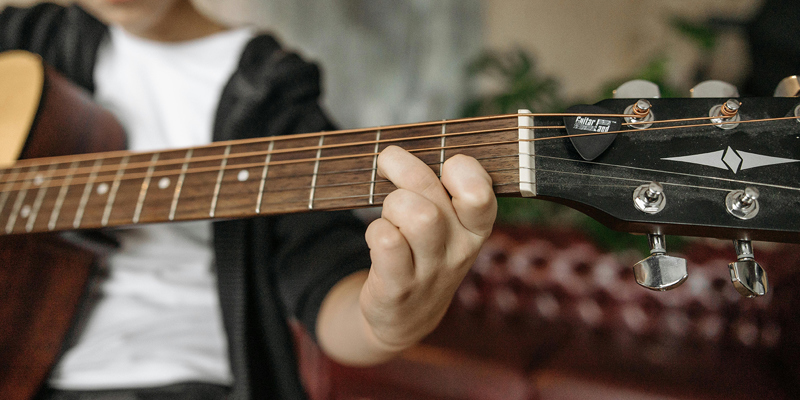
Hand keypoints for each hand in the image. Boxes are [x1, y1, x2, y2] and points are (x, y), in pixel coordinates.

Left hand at [360, 145, 496, 350]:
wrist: (406, 316)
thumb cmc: (423, 251)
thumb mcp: (446, 224)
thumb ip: (438, 186)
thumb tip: (403, 146)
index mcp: (476, 226)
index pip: (480, 190)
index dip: (458, 168)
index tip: (440, 168)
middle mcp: (460, 249)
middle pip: (432, 194)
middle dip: (403, 170)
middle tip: (388, 166)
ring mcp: (431, 271)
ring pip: (416, 216)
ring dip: (391, 205)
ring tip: (388, 214)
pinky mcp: (400, 288)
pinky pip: (387, 243)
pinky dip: (376, 231)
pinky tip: (379, 238)